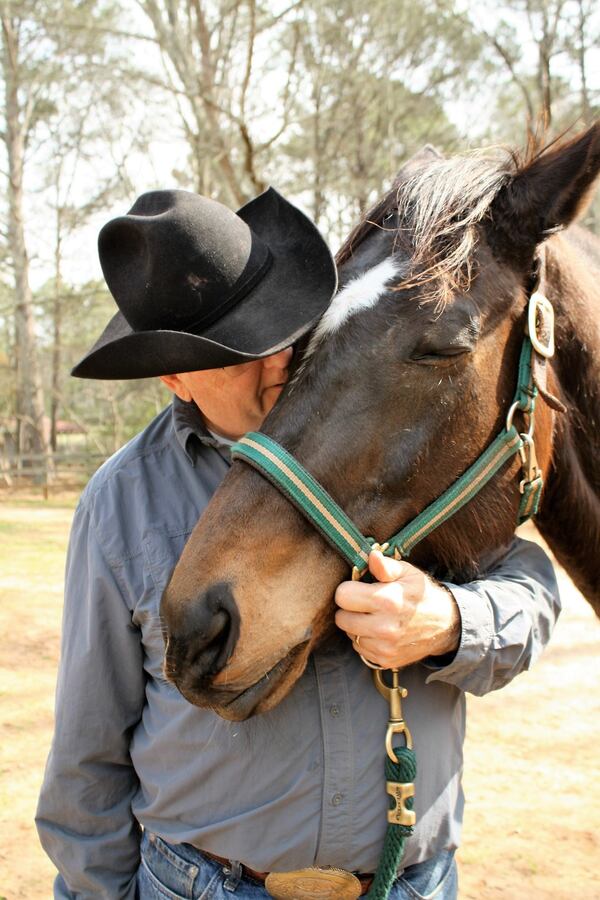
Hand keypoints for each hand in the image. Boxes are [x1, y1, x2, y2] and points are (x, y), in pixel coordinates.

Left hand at [334, 550, 460, 668]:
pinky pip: (359, 648)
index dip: (349, 589)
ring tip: (374, 616)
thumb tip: (371, 556)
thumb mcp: (407, 573)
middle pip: (341, 618)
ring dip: (356, 625)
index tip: (359, 588)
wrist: (445, 624)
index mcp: (388, 601)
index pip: (342, 596)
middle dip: (350, 609)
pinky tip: (379, 631)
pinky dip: (365, 639)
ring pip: (349, 634)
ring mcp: (385, 647)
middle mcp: (384, 627)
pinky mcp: (385, 660)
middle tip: (365, 603)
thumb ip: (385, 566)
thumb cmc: (421, 594)